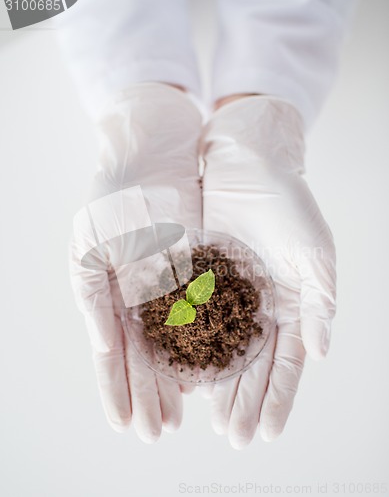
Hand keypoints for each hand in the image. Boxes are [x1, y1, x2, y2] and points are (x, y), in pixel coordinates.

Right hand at [70, 83, 201, 441]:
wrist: (156, 150)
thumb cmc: (118, 189)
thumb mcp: (99, 239)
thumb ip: (100, 291)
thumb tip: (111, 342)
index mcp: (103, 288)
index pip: (109, 348)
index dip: (116, 386)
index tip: (124, 423)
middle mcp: (134, 293)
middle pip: (141, 353)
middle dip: (147, 393)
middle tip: (156, 433)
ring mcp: (164, 285)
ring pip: (169, 343)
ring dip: (173, 378)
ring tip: (179, 416)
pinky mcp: (195, 272)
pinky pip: (198, 316)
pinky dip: (200, 345)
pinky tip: (206, 371)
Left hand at [201, 96, 335, 447]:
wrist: (247, 162)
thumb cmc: (288, 202)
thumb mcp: (313, 251)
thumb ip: (319, 302)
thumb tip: (321, 353)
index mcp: (290, 303)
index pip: (286, 361)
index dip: (279, 397)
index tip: (268, 432)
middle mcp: (258, 305)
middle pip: (252, 362)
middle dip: (245, 400)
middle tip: (233, 438)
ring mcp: (227, 294)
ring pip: (221, 348)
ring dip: (218, 384)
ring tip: (210, 419)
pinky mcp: (197, 277)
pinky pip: (192, 319)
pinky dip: (187, 348)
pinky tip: (183, 375)